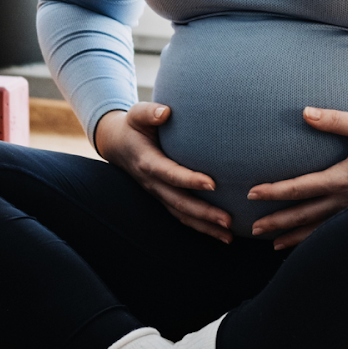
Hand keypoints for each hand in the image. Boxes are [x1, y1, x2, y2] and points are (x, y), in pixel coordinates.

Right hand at [95, 102, 233, 243]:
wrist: (118, 145)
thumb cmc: (133, 126)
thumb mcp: (136, 115)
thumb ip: (149, 112)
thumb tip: (165, 112)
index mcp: (147, 162)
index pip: (169, 173)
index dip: (189, 180)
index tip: (212, 183)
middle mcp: (152, 183)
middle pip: (178, 202)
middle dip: (204, 213)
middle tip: (229, 220)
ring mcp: (158, 194)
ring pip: (181, 214)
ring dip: (205, 226)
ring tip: (229, 236)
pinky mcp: (164, 198)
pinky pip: (182, 216)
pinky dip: (201, 227)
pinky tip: (222, 234)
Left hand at [246, 107, 347, 249]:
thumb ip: (334, 119)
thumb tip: (304, 113)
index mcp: (342, 178)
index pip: (300, 187)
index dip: (274, 191)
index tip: (251, 194)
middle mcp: (345, 201)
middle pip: (303, 215)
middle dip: (277, 221)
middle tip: (253, 228)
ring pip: (318, 230)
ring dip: (293, 236)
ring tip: (272, 244)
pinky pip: (334, 232)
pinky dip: (315, 240)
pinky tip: (304, 245)